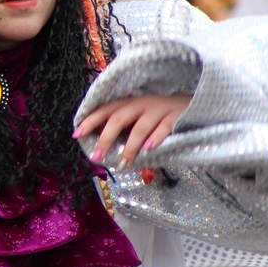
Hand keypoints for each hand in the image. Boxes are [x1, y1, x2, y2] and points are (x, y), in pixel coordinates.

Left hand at [73, 94, 191, 168]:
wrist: (190, 103)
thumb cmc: (158, 115)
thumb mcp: (138, 117)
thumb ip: (123, 128)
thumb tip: (101, 147)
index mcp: (129, 103)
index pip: (106, 110)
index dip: (91, 121)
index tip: (77, 134)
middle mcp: (142, 103)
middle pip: (119, 119)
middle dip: (106, 138)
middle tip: (96, 157)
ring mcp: (159, 109)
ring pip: (140, 128)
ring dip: (130, 147)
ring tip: (122, 163)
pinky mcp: (176, 116)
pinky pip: (165, 128)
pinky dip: (156, 138)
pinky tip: (148, 149)